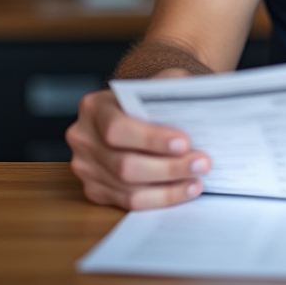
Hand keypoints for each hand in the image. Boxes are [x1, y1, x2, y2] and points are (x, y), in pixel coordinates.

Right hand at [67, 87, 210, 209]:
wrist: (140, 107)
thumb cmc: (153, 96)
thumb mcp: (163, 81)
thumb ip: (175, 90)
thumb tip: (200, 107)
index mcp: (94, 107)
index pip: (117, 128)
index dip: (151, 139)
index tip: (184, 143)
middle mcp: (83, 138)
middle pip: (123, 165)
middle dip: (167, 167)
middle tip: (201, 163)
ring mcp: (86, 167)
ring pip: (127, 189)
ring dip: (168, 188)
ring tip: (197, 179)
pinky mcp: (96, 189)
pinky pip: (128, 202)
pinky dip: (160, 198)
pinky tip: (184, 189)